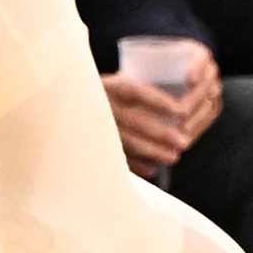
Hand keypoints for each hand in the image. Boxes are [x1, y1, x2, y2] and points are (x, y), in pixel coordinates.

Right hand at [101, 47, 221, 174]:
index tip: (181, 111)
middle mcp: (102, 106)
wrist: (69, 105)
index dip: (159, 101)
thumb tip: (181, 97)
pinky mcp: (94, 146)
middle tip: (183, 141)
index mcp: (110, 86)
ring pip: (127, 143)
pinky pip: (116, 158)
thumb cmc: (106, 94)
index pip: (136, 91)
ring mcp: (97, 127)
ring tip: (173, 156)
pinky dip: (136, 165)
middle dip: (161, 133)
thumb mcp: (117, 83)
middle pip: (134, 121)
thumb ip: (140, 88)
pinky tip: (152, 168)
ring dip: (152, 151)